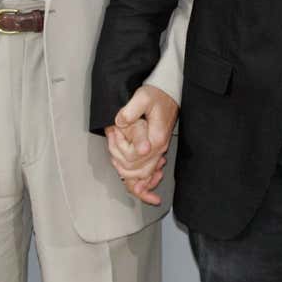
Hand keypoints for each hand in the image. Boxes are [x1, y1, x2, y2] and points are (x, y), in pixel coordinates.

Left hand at [104, 85, 178, 205]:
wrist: (170, 94)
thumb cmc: (157, 95)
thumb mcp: (142, 97)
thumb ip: (130, 111)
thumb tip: (120, 123)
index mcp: (156, 137)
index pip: (133, 155)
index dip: (119, 145)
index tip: (114, 131)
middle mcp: (159, 148)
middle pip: (136, 169)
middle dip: (119, 158)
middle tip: (112, 138)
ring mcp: (159, 151)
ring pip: (142, 176)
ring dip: (127, 172)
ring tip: (114, 155)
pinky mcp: (157, 151)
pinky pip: (150, 174)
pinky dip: (143, 183)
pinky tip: (137, 187)